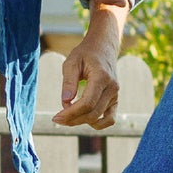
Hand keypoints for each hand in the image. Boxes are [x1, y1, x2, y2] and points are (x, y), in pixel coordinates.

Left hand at [52, 7, 124, 129]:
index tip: (56, 117)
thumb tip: (65, 102)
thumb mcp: (72, 62)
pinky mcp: (115, 100)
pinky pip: (110, 119)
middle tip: (57, 119)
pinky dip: (97, 124)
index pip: (87, 103)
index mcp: (102, 77)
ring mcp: (115, 95)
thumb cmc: (85, 53)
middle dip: (73, 120)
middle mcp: (112, 88)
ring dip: (82, 122)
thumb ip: (68, 81)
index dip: (71, 113)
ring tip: (67, 118)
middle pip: (93, 114)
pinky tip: (82, 119)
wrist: (103, 48)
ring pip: (100, 119)